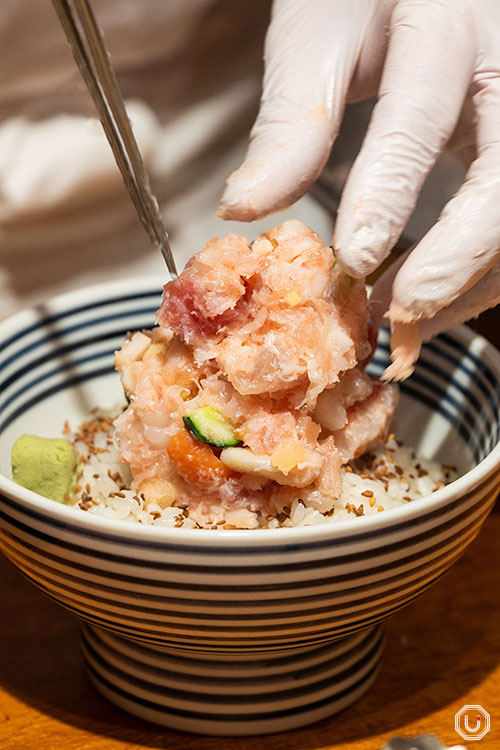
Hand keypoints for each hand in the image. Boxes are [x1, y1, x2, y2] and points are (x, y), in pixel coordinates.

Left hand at [219, 0, 499, 377]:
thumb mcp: (320, 35)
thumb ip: (294, 121)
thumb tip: (245, 208)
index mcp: (444, 20)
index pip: (420, 116)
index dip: (388, 195)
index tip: (353, 262)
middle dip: (456, 255)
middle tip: (400, 312)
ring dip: (470, 278)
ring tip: (406, 320)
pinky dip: (480, 270)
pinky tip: (434, 297)